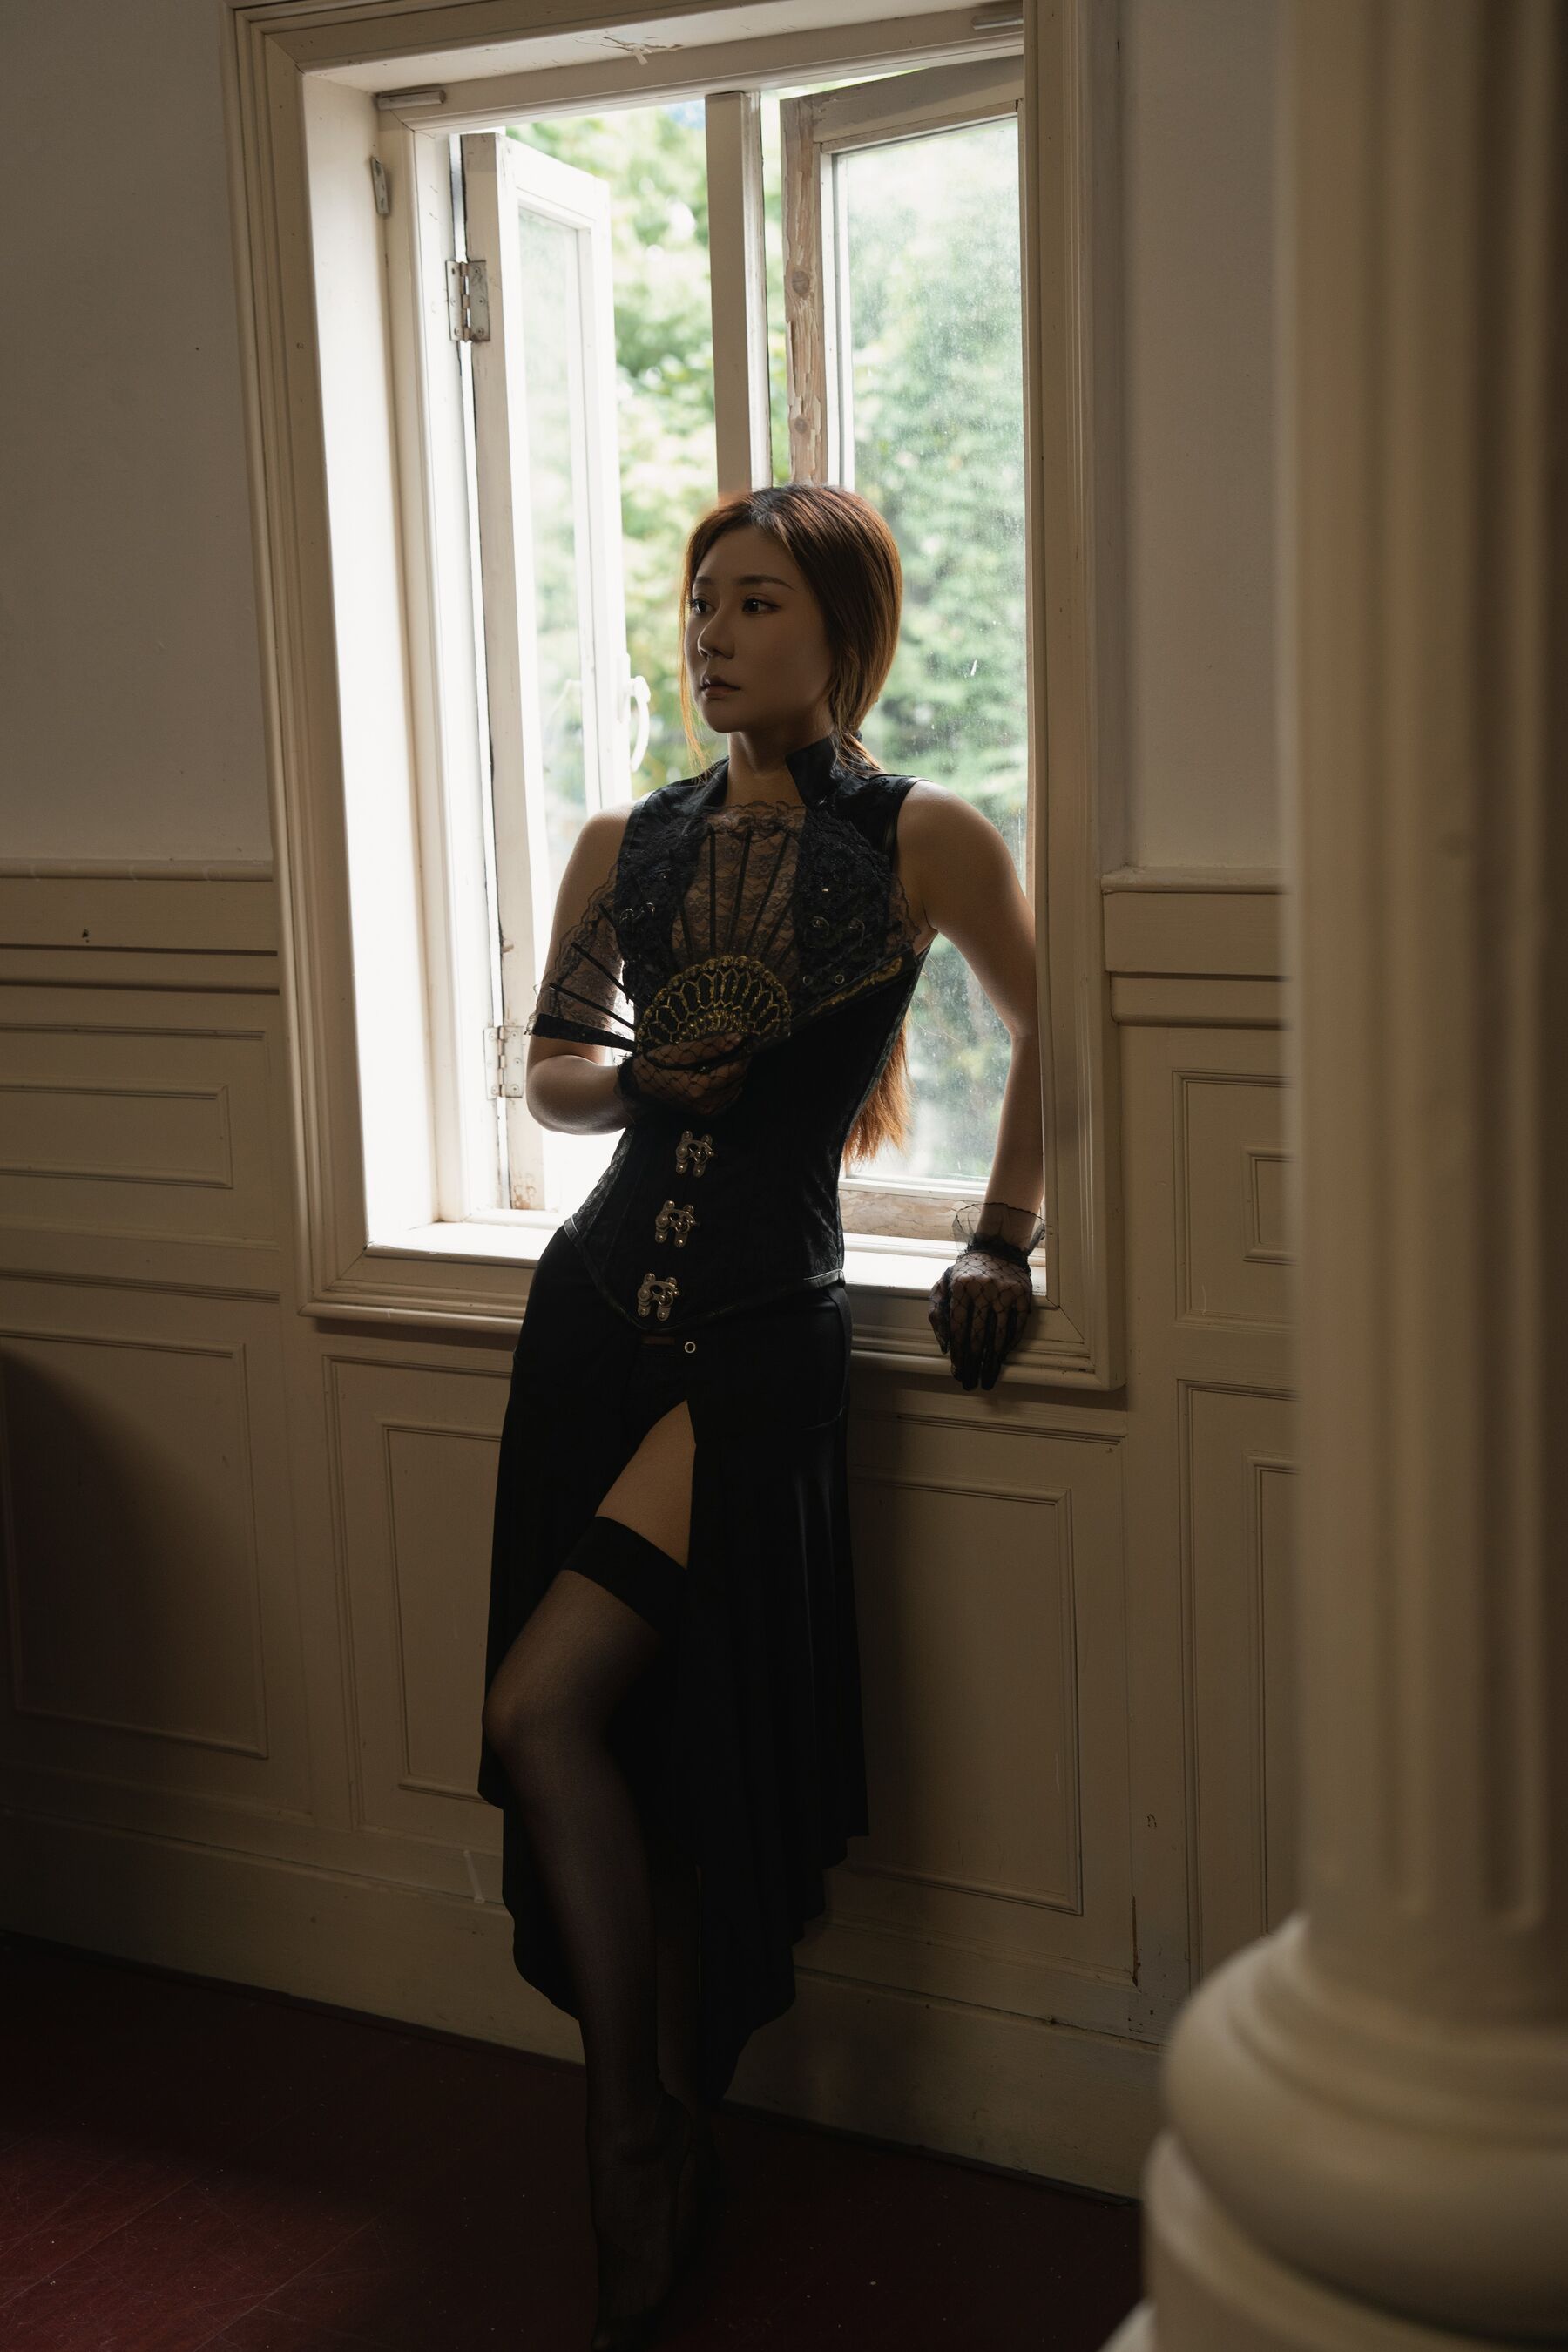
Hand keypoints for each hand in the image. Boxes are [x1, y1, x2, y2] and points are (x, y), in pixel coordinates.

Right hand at [621, 1029, 749, 1116]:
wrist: (641, 1085)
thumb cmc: (658, 1064)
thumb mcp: (682, 1052)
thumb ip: (711, 1047)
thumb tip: (738, 1039)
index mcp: (699, 1089)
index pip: (733, 1071)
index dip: (743, 1056)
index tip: (749, 1041)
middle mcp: (706, 1105)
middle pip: (736, 1082)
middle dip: (740, 1064)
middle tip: (739, 1047)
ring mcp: (706, 1112)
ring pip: (734, 1091)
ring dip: (736, 1075)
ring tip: (731, 1057)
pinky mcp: (705, 1114)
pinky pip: (727, 1101)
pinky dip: (730, 1087)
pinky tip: (725, 1075)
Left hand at [928, 1243, 1035, 1389]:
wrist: (998, 1247)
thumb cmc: (967, 1271)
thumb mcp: (944, 1283)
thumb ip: (937, 1311)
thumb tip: (944, 1345)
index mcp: (961, 1286)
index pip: (958, 1326)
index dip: (958, 1351)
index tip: (957, 1369)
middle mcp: (983, 1289)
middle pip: (978, 1335)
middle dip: (973, 1362)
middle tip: (970, 1382)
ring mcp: (1005, 1292)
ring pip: (998, 1334)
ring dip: (992, 1360)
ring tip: (987, 1377)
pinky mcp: (1023, 1294)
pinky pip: (1017, 1325)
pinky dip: (1010, 1343)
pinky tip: (1002, 1356)